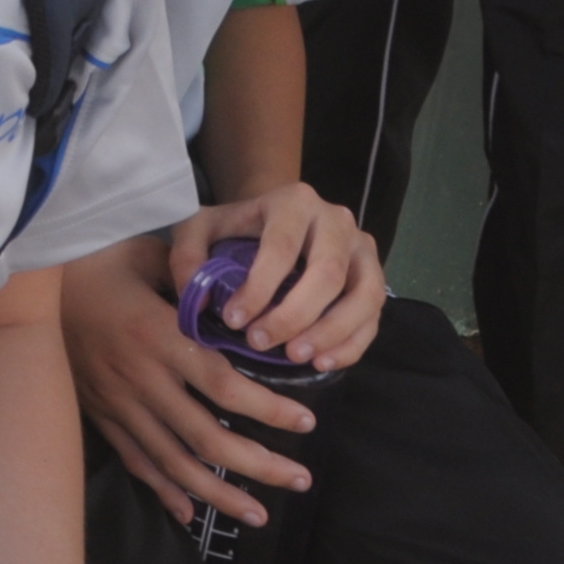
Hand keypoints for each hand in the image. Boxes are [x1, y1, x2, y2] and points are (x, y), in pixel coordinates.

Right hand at [59, 233, 326, 529]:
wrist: (27, 287)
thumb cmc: (95, 262)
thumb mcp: (147, 255)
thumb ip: (193, 279)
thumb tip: (239, 297)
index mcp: (156, 337)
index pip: (222, 385)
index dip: (267, 410)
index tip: (305, 424)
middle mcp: (139, 379)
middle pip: (206, 437)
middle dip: (258, 465)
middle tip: (299, 480)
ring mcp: (117, 404)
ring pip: (174, 462)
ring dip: (219, 493)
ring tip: (258, 514)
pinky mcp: (99, 416)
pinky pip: (135, 462)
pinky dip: (164, 491)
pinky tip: (190, 513)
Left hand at [172, 183, 385, 367]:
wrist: (278, 219)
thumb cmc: (238, 228)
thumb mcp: (201, 229)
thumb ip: (188, 257)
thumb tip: (197, 302)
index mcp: (294, 202)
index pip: (282, 247)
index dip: (259, 288)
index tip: (233, 321)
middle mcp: (336, 220)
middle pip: (328, 273)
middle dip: (294, 315)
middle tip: (261, 343)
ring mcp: (362, 249)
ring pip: (363, 295)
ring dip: (331, 332)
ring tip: (296, 357)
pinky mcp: (375, 277)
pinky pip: (374, 316)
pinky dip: (352, 344)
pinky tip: (322, 362)